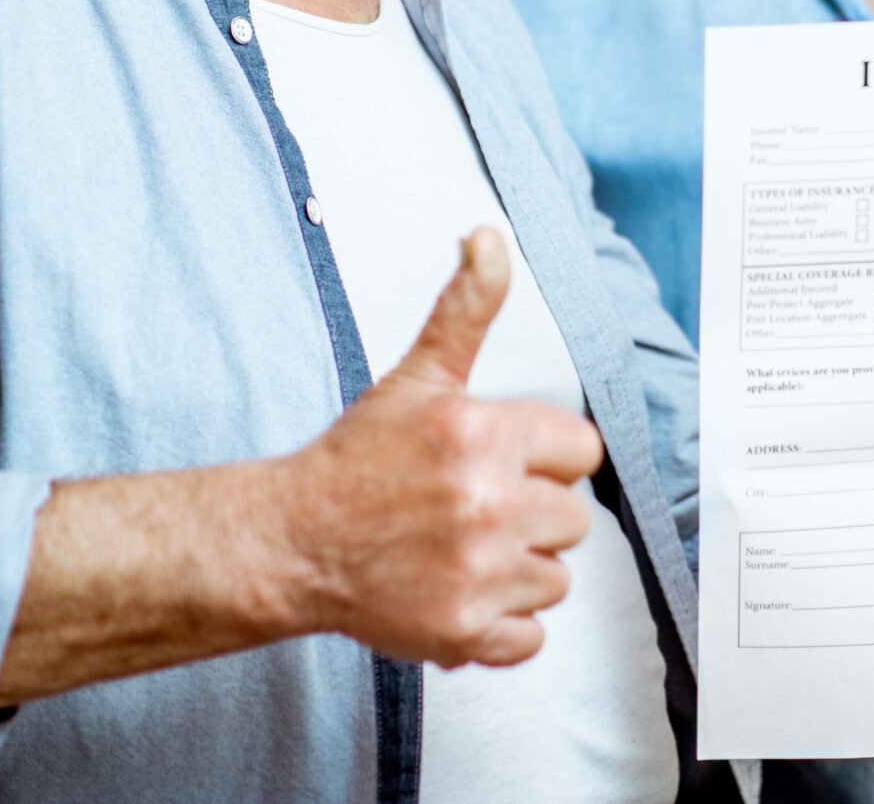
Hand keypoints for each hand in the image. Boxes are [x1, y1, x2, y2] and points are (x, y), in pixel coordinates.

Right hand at [275, 228, 605, 667]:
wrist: (291, 543)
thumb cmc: (356, 461)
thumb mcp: (418, 376)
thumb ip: (467, 306)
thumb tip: (489, 236)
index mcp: (484, 435)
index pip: (582, 451)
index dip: (546, 457)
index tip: (505, 463)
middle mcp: (487, 504)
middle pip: (573, 519)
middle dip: (532, 515)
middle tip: (474, 509)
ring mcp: (477, 572)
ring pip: (555, 578)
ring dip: (517, 571)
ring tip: (461, 550)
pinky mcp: (462, 631)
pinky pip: (529, 636)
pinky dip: (500, 625)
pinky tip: (459, 593)